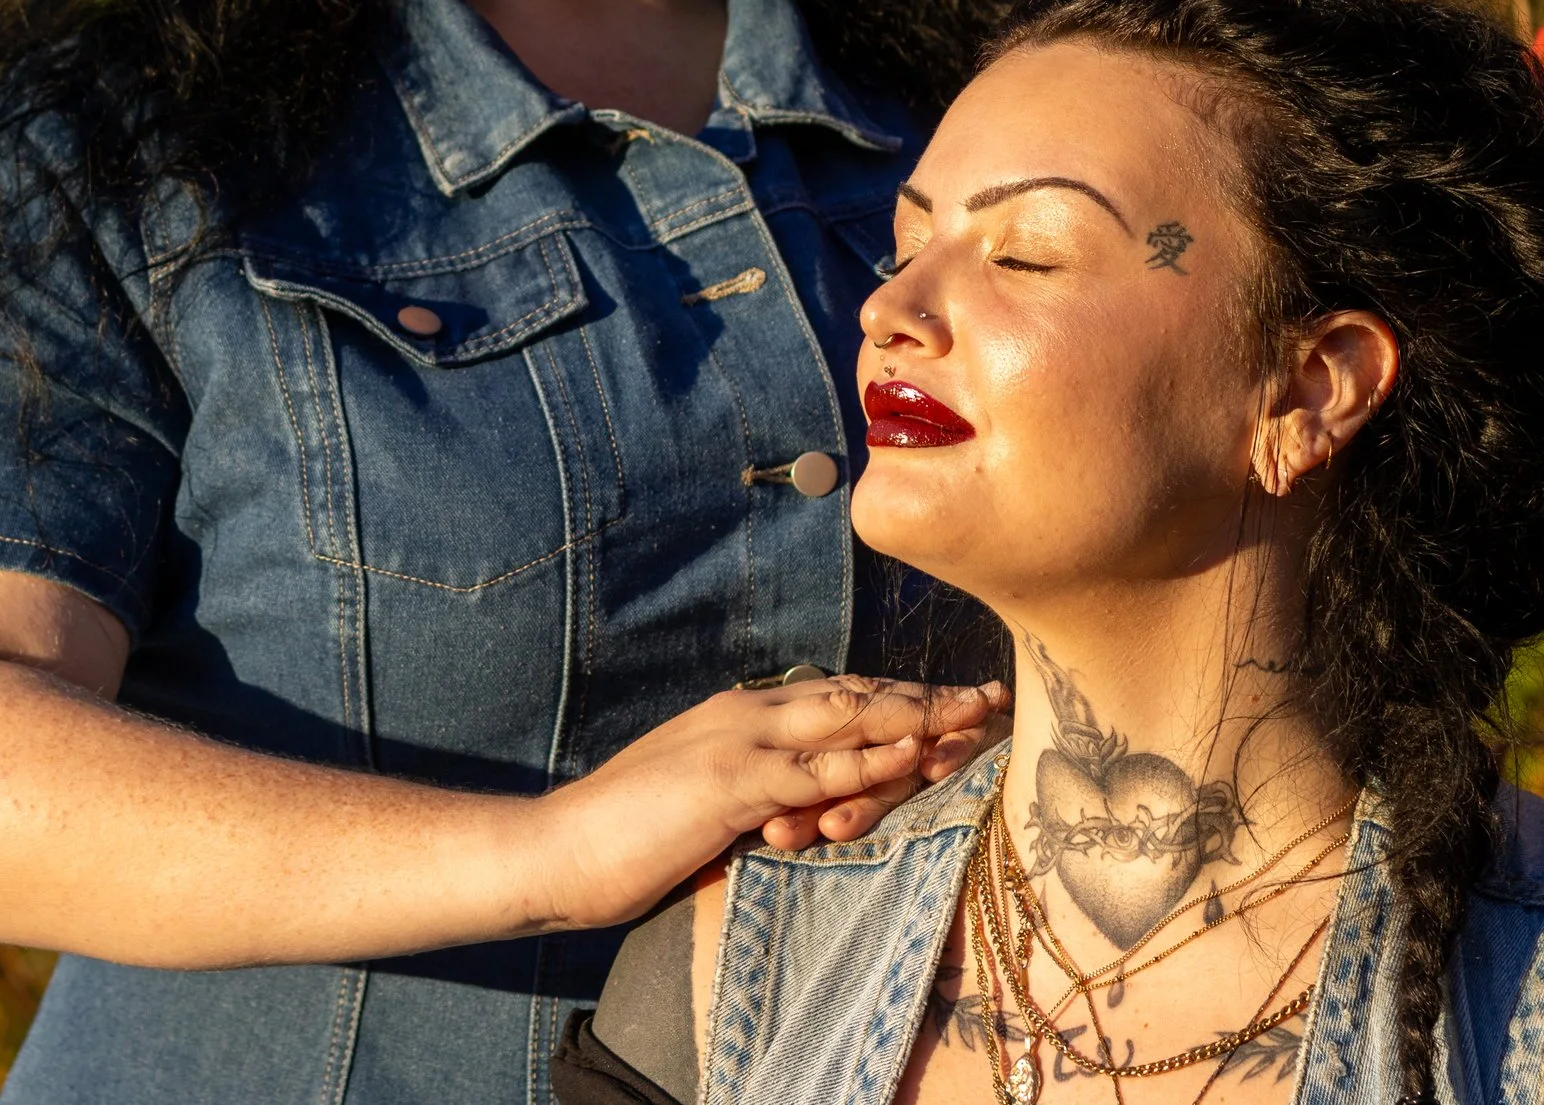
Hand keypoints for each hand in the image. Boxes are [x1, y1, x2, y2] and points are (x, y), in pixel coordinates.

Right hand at [518, 677, 1003, 933]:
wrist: (557, 848)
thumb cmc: (624, 833)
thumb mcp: (700, 798)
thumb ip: (750, 786)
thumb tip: (795, 800)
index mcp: (739, 715)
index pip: (832, 695)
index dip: (894, 695)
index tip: (948, 698)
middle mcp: (746, 714)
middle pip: (853, 694)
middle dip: (923, 694)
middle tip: (986, 694)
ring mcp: (739, 744)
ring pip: (844, 719)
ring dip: (914, 715)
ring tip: (972, 714)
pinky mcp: (731, 784)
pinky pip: (814, 770)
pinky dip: (866, 758)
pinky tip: (910, 752)